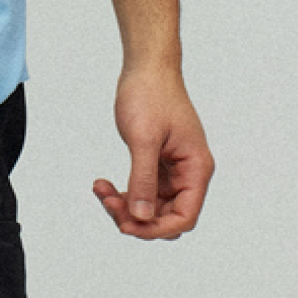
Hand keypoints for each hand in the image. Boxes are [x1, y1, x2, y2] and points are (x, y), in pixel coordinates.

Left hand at [93, 68, 213, 240]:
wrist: (146, 68)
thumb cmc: (151, 95)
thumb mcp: (144, 139)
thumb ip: (143, 180)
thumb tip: (140, 217)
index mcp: (196, 168)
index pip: (185, 216)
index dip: (157, 228)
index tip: (127, 225)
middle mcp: (188, 173)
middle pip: (166, 216)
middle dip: (136, 218)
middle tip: (108, 202)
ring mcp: (172, 171)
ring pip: (151, 207)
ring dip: (125, 206)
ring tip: (101, 190)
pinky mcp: (157, 165)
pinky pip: (142, 192)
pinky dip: (122, 193)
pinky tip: (102, 184)